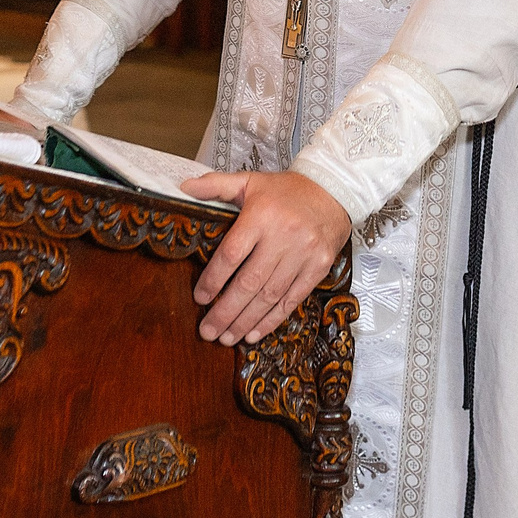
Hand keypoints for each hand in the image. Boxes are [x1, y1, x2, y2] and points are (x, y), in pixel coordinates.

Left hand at [179, 170, 349, 346]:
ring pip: (269, 296)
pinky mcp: (319, 267)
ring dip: (246, 321)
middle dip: (225, 311)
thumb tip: (184, 189)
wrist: (334, 191)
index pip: (232, 254)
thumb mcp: (250, 181)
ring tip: (227, 337)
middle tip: (208, 331)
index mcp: (262, 215)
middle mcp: (284, 236)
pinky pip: (292, 299)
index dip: (213, 280)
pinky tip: (255, 333)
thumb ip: (215, 186)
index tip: (200, 298)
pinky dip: (272, 320)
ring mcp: (304, 254)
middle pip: (249, 282)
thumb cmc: (287, 190)